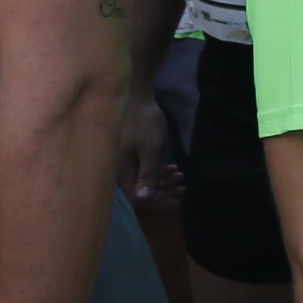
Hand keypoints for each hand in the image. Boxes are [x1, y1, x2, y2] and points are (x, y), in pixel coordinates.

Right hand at [116, 91, 181, 210]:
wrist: (138, 98)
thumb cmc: (144, 123)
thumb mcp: (150, 150)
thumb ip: (147, 175)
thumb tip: (143, 200)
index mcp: (121, 173)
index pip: (138, 199)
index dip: (158, 204)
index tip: (177, 202)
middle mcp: (120, 172)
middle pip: (142, 194)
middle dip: (164, 194)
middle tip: (182, 189)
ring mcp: (125, 165)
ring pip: (145, 184)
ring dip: (164, 183)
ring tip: (180, 176)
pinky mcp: (131, 158)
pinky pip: (145, 173)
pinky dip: (159, 173)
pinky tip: (173, 168)